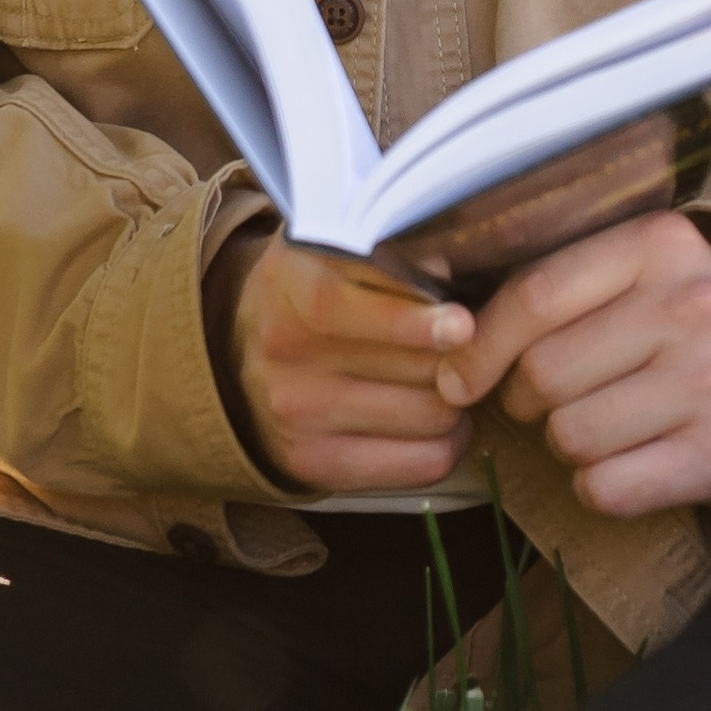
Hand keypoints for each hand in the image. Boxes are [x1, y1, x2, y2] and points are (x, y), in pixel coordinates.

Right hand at [222, 228, 478, 494]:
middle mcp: (289, 354)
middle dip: (462, 356)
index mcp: (295, 287)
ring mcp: (298, 416)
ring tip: (455, 380)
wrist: (235, 349)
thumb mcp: (334, 246)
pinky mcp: (314, 464)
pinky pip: (421, 465)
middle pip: (419, 368)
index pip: (358, 311)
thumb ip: (387, 250)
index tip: (462, 324)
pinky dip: (449, 443)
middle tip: (475, 346)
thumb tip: (445, 272)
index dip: (418, 320)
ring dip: (460, 400)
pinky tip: (440, 421)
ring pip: (431, 416)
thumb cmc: (313, 285)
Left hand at [436, 211, 710, 517]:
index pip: (535, 295)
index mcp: (661, 244)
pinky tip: (633, 461)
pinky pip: (605, 488)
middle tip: (561, 398)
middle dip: (530, 400)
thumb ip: (553, 288)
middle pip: (543, 373)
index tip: (457, 378)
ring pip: (569, 435)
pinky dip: (601, 486)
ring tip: (608, 424)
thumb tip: (445, 341)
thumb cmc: (682, 329)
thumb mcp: (635, 276)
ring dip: (569, 444)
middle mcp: (693, 305)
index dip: (479, 346)